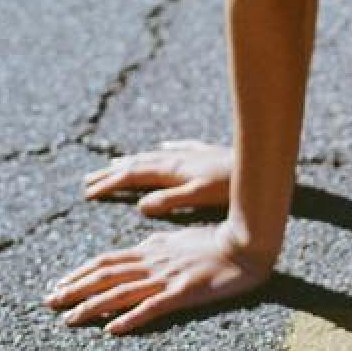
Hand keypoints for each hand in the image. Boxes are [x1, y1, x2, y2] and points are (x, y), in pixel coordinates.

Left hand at [44, 221, 270, 334]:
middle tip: (49, 300)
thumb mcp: (181, 238)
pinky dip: (131, 318)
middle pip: (107, 276)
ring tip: (68, 317)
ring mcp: (167, 278)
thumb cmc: (217, 241)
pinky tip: (113, 329)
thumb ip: (158, 244)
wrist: (246, 244)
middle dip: (75, 288)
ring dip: (93, 305)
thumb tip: (139, 246)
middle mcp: (154, 261)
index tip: (59, 284)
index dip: (81, 273)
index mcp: (152, 248)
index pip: (108, 261)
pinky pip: (152, 308)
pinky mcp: (183, 293)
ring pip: (122, 292)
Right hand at [82, 140, 230, 216]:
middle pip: (138, 163)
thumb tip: (140, 205)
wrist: (263, 163)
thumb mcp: (199, 196)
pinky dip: (165, 149)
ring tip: (116, 163)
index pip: (133, 175)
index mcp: (173, 170)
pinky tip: (164, 145)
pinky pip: (178, 148)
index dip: (110, 183)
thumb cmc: (232, 186)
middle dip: (113, 172)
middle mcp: (178, 158)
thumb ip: (171, 200)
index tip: (88, 191)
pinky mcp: (205, 152)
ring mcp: (191, 153)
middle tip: (88, 181)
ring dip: (133, 160)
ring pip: (155, 155)